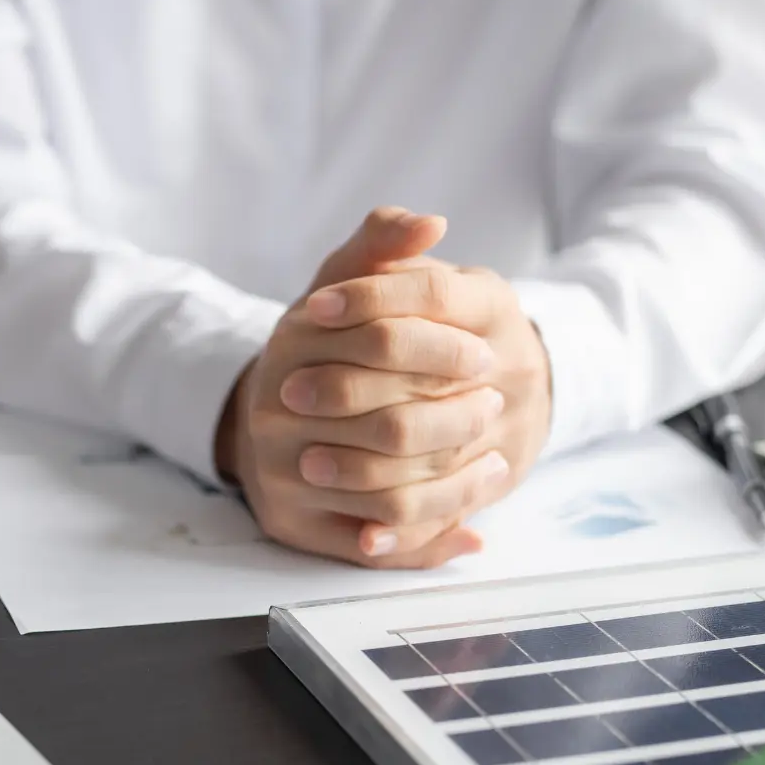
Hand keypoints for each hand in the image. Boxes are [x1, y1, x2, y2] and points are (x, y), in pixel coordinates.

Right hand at [217, 209, 520, 567]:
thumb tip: (432, 222)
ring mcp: (280, 475)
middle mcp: (274, 414)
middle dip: (457, 417)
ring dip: (455, 480)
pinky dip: (429, 538)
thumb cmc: (319, 348)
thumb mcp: (339, 286)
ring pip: (388, 492)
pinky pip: (373, 542)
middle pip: (389, 424)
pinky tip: (472, 523)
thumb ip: (380, 248)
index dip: (442, 350)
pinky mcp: (293, 526)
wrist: (267, 420)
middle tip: (497, 404)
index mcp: (290, 345)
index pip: (380, 342)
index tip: (485, 354)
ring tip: (496, 458)